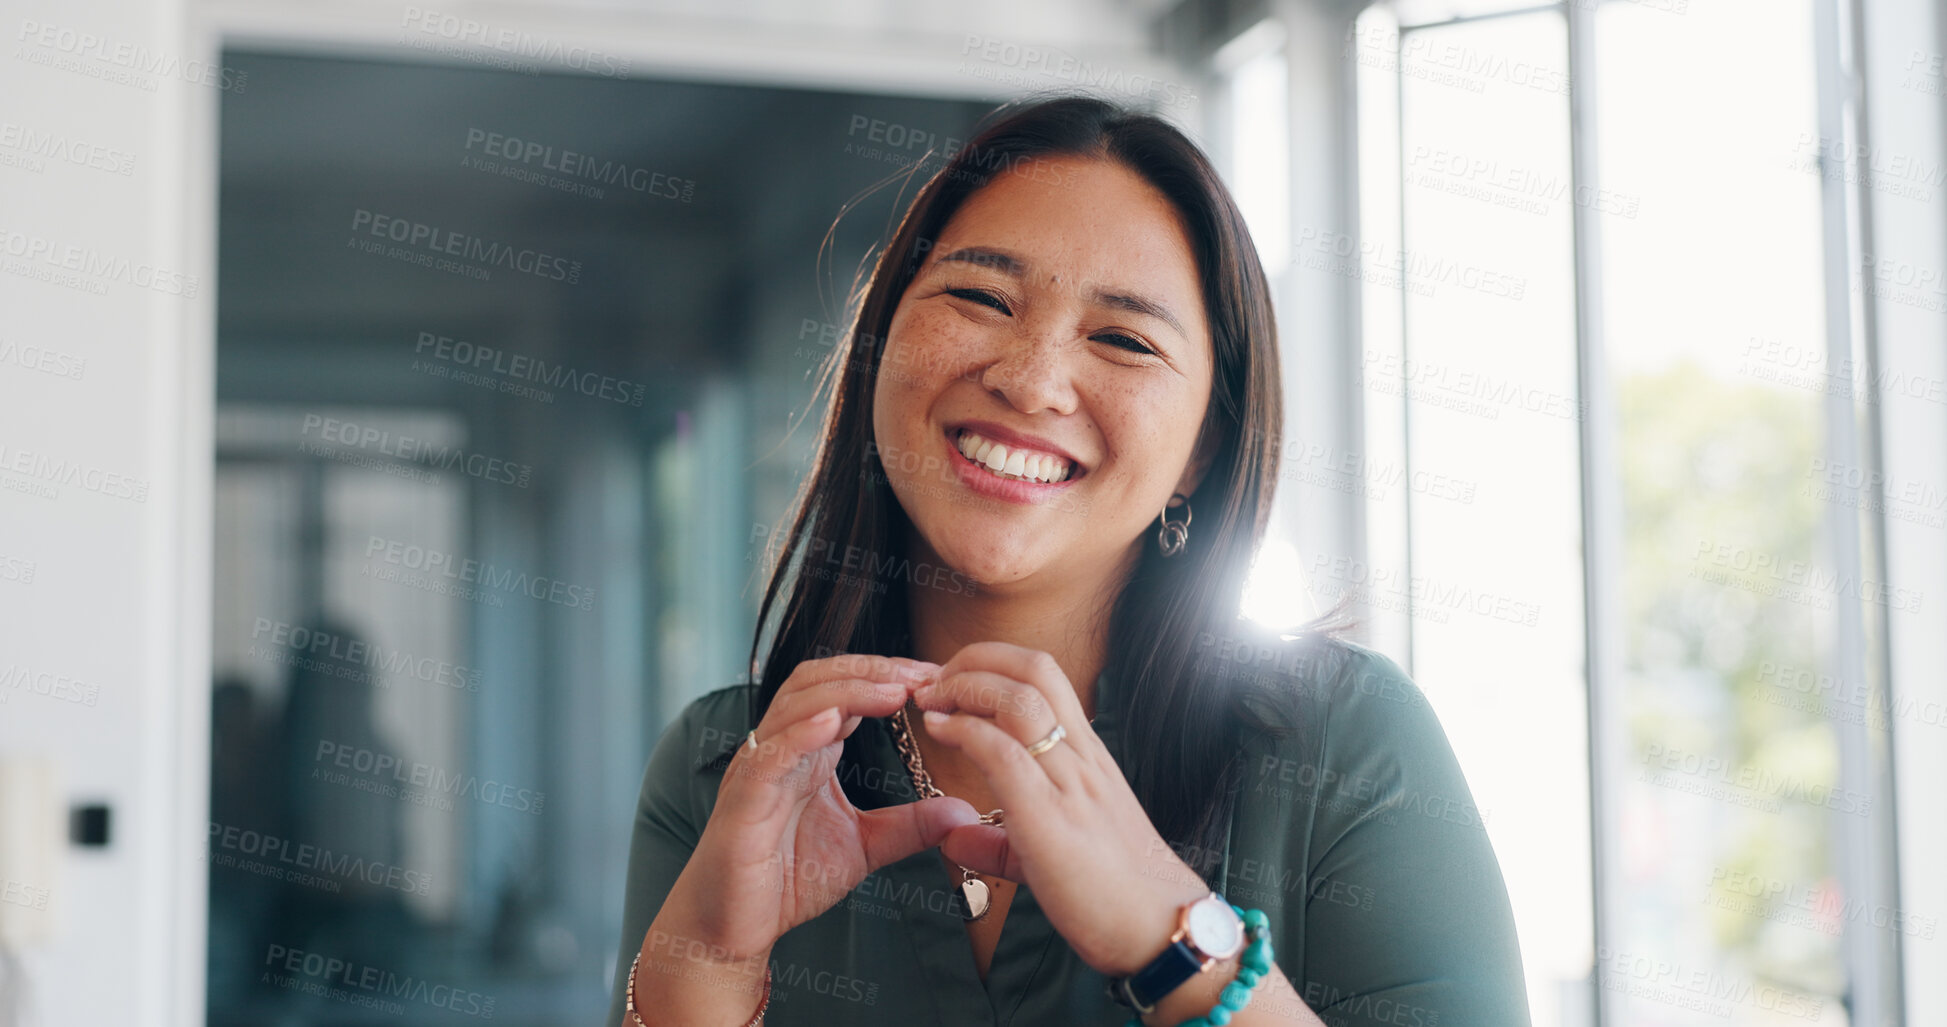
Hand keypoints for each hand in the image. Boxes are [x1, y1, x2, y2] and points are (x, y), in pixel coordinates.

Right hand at [658, 653, 980, 964]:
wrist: (731, 928)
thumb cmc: (786, 880)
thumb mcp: (863, 846)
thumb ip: (908, 826)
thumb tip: (963, 812)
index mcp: (808, 750)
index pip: (843, 687)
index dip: (888, 675)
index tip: (936, 678)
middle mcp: (780, 748)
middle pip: (818, 680)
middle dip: (871, 670)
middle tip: (922, 675)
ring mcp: (757, 769)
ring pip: (794, 706)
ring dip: (845, 691)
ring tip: (892, 690)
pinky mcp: (742, 801)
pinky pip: (768, 755)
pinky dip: (799, 733)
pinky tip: (834, 722)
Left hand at [914, 642, 1212, 975]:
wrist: (1159, 928)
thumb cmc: (1113, 893)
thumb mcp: (1052, 852)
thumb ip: (1000, 841)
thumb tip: (955, 838)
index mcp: (1087, 756)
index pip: (1043, 675)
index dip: (991, 663)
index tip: (952, 682)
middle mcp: (1082, 757)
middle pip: (1032, 668)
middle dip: (975, 658)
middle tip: (934, 681)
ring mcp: (1070, 783)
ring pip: (1019, 699)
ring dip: (965, 687)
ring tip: (932, 703)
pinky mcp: (1051, 818)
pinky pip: (1005, 753)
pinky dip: (966, 732)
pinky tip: (941, 732)